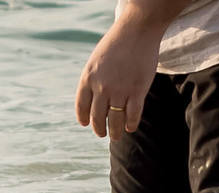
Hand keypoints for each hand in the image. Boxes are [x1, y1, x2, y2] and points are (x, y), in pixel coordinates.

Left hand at [75, 13, 164, 138]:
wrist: (137, 31)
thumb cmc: (116, 45)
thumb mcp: (96, 62)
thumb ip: (92, 80)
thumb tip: (92, 99)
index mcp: (87, 79)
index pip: (81, 107)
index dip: (83, 118)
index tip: (86, 124)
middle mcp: (101, 88)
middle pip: (97, 117)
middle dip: (99, 129)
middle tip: (102, 134)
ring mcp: (119, 90)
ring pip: (114, 119)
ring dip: (114, 131)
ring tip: (115, 136)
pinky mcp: (137, 90)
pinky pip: (132, 114)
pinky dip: (130, 124)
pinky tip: (130, 128)